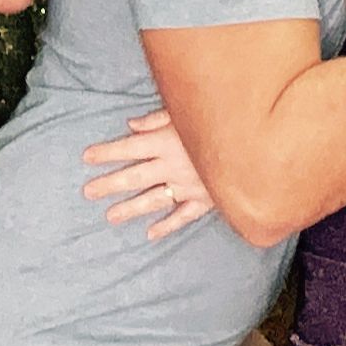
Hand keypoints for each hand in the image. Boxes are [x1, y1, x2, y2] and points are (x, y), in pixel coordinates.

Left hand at [82, 110, 214, 240]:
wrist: (259, 148)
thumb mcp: (188, 112)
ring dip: (130, 209)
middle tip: (88, 192)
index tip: (86, 157)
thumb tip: (131, 126)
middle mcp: (173, 166)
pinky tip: (149, 233)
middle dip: (109, 184)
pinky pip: (182, 216)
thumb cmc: (222, 121)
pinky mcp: (206, 200)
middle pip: (134, 176)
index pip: (128, 148)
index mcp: (166, 141)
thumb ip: (158, 119)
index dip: (106, 152)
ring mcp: (189, 186)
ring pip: (153, 200)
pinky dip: (166, 226)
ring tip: (110, 217)